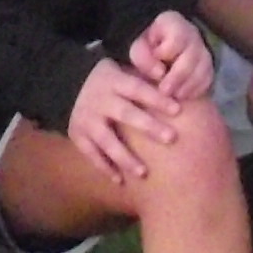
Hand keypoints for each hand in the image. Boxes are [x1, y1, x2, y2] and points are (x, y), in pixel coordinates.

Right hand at [64, 51, 188, 186]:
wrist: (72, 84)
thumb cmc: (117, 83)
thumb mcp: (128, 71)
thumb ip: (149, 76)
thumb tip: (180, 83)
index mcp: (113, 80)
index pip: (137, 88)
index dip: (157, 98)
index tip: (178, 110)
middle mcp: (97, 98)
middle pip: (125, 113)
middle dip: (149, 126)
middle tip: (172, 138)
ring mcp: (85, 118)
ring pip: (107, 140)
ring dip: (125, 157)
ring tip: (144, 173)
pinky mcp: (77, 134)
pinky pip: (91, 154)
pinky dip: (105, 168)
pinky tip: (121, 181)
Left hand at [127, 10, 211, 108]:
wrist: (155, 56)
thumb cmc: (145, 49)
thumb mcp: (137, 49)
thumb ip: (143, 58)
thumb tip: (160, 73)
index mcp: (173, 22)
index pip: (176, 37)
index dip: (165, 53)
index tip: (155, 63)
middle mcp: (192, 33)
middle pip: (191, 55)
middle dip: (177, 76)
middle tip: (164, 91)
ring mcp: (202, 49)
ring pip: (203, 68)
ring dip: (188, 85)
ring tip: (174, 96)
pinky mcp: (208, 66)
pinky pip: (208, 78)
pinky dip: (196, 89)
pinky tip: (183, 96)